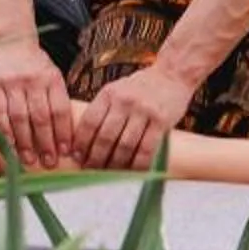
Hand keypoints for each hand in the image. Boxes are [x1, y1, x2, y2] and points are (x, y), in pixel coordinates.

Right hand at [0, 39, 75, 167]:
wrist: (10, 42)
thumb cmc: (35, 66)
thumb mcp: (53, 76)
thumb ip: (57, 100)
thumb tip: (65, 136)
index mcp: (52, 79)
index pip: (60, 110)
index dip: (63, 133)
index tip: (64, 153)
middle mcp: (33, 80)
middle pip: (40, 117)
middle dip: (45, 143)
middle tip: (48, 162)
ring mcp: (11, 82)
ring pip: (19, 117)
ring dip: (24, 141)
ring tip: (28, 159)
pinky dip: (4, 130)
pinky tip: (9, 144)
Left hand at [78, 65, 194, 170]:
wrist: (172, 75)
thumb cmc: (140, 87)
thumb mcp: (116, 90)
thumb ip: (102, 109)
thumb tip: (82, 138)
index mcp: (108, 94)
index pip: (89, 122)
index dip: (81, 142)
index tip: (76, 156)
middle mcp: (124, 101)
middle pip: (105, 136)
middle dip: (95, 157)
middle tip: (90, 170)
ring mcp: (144, 111)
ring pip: (125, 145)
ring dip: (115, 164)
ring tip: (108, 174)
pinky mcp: (162, 121)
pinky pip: (147, 148)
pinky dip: (138, 164)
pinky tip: (132, 172)